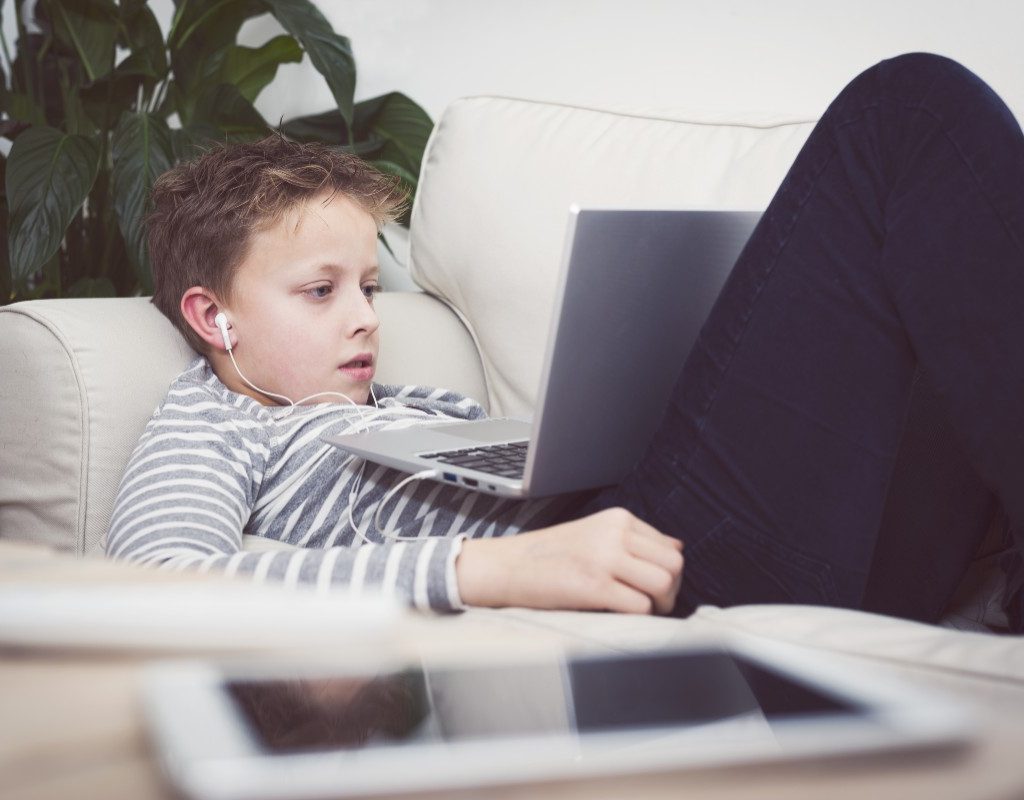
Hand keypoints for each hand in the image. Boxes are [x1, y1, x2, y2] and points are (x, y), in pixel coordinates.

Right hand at [455, 507, 683, 614]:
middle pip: (674, 565)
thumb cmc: (550, 556)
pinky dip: (638, 617)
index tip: (652, 587)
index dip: (668, 573)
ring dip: (660, 605)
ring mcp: (604, 558)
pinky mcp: (594, 586)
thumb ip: (632, 541)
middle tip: (653, 604)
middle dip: (671, 590)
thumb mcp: (594, 534)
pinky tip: (620, 615)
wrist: (507, 566)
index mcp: (618, 519)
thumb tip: (676, 549)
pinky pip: (640, 606)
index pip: (670, 547)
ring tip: (642, 612)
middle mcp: (615, 534)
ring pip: (664, 583)